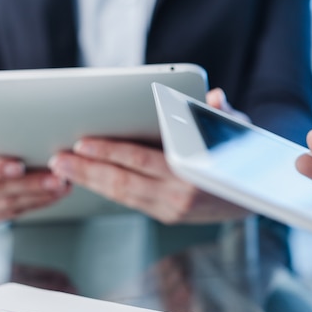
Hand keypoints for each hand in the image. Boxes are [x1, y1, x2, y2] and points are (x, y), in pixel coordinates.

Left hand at [47, 89, 249, 223]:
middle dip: (87, 170)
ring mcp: (171, 209)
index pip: (142, 160)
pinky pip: (130, 201)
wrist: (253, 198)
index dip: (110, 152)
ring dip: (91, 182)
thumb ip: (222, 113)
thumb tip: (213, 96)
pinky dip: (107, 190)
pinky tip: (89, 180)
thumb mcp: (238, 131)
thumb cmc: (240, 158)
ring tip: (65, 170)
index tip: (83, 142)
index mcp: (191, 172)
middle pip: (123, 182)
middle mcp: (179, 195)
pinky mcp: (167, 215)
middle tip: (58, 159)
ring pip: (122, 196)